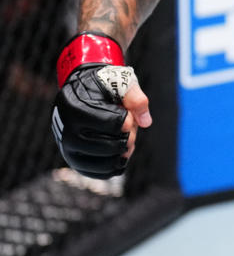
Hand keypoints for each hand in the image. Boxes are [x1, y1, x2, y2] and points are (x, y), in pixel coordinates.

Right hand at [51, 34, 151, 178]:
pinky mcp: (74, 160)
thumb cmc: (103, 86)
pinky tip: (121, 155)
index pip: (111, 123)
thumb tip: (145, 122)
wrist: (82, 91)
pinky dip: (114, 167)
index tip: (127, 114)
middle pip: (107, 146)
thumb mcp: (120, 82)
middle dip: (126, 139)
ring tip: (126, 142)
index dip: (127, 121)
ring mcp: (68, 148)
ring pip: (103, 163)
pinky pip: (98, 173)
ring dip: (122, 155)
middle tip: (129, 131)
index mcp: (75, 107)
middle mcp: (67, 131)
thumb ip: (135, 97)